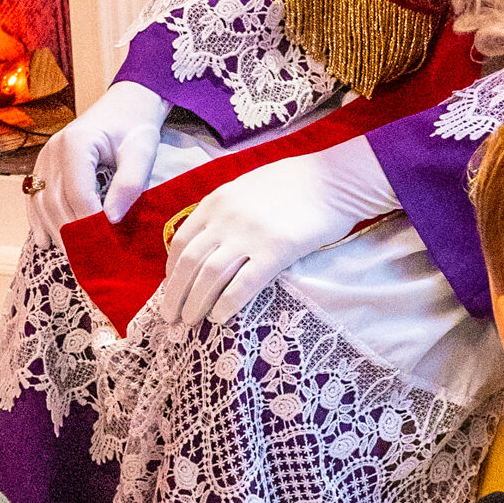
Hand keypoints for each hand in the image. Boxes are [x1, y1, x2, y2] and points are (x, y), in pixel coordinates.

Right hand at [27, 81, 168, 244]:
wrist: (124, 106)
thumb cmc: (135, 126)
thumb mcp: (142, 151)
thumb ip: (130, 183)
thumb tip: (111, 219)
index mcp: (77, 143)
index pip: (78, 193)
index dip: (90, 223)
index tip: (107, 246)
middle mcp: (53, 150)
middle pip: (55, 202)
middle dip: (72, 234)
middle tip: (90, 262)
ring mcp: (44, 158)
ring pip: (41, 204)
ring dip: (56, 232)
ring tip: (75, 257)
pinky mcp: (43, 166)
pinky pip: (34, 199)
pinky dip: (40, 222)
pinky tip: (48, 243)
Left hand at [154, 136, 397, 327]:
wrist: (333, 180)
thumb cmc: (292, 184)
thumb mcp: (246, 188)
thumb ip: (223, 211)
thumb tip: (206, 241)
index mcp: (216, 201)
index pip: (181, 241)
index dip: (171, 270)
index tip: (171, 289)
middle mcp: (226, 218)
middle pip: (189, 263)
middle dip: (174, 294)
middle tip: (170, 318)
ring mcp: (250, 234)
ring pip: (209, 276)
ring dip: (195, 303)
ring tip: (190, 322)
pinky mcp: (276, 251)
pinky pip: (243, 284)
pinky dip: (226, 304)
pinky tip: (219, 319)